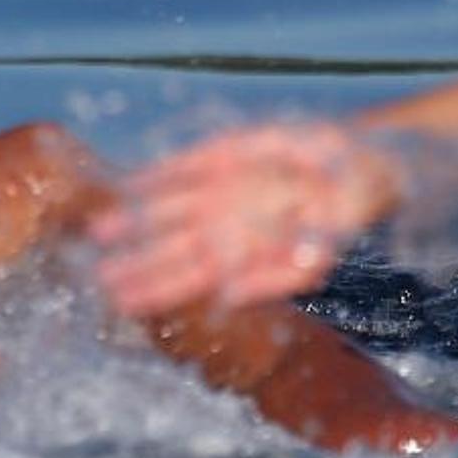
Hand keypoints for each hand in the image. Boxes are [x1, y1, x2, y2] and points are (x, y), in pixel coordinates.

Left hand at [90, 123, 400, 315]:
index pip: (186, 278)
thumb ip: (275, 278)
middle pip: (168, 249)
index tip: (119, 302)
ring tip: (97, 232)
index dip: (153, 289)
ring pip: (167, 209)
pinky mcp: (226, 156)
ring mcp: (221, 191)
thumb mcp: (316, 258)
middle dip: (133, 264)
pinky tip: (129, 184)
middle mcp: (223, 227)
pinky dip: (156, 175)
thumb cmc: (341, 222)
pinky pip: (183, 167)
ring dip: (133, 219)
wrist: (362, 168)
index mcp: (240, 255)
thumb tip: (228, 298)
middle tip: (95, 278)